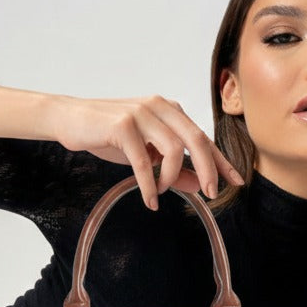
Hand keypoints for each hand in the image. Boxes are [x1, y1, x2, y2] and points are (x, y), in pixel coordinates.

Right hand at [49, 95, 244, 209]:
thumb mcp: (146, 154)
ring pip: (174, 149)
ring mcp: (141, 114)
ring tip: (161, 192)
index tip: (236, 181)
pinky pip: (144, 161)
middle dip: (208, 169)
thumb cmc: (108, 135)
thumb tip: (198, 185)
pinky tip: (150, 200)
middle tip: (209, 193)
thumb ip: (172, 167)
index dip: (221, 160)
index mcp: (170, 111)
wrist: (70, 119)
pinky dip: (150, 185)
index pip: (203, 137)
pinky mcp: (122, 125)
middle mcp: (160, 107)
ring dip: (172, 178)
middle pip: (197, 139)